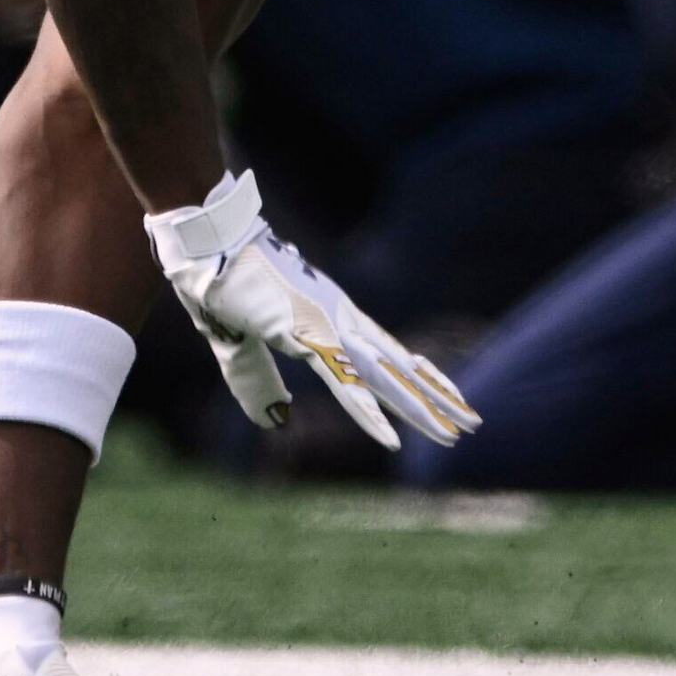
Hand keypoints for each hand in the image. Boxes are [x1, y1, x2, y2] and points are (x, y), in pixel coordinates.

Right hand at [144, 170, 478, 452]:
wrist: (203, 236)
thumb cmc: (212, 277)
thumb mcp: (233, 343)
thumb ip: (256, 381)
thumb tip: (276, 421)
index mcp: (325, 317)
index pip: (383, 354)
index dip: (415, 377)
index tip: (445, 398)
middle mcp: (337, 319)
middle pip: (397, 367)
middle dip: (433, 399)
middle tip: (472, 425)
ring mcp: (327, 324)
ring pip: (384, 377)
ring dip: (420, 409)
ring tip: (457, 433)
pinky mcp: (305, 333)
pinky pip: (344, 382)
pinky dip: (368, 414)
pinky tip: (393, 439)